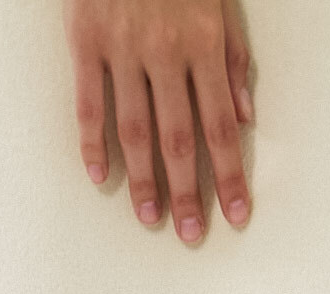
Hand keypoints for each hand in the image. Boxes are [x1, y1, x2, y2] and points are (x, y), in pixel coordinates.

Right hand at [63, 0, 253, 242]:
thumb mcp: (219, 2)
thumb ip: (233, 60)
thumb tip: (244, 118)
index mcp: (204, 43)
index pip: (222, 126)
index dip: (231, 175)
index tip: (238, 213)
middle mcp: (165, 51)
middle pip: (180, 139)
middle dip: (190, 192)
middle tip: (191, 234)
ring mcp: (122, 48)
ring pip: (135, 130)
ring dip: (145, 180)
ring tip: (151, 218)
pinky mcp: (85, 41)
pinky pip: (89, 104)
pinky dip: (93, 145)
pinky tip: (100, 178)